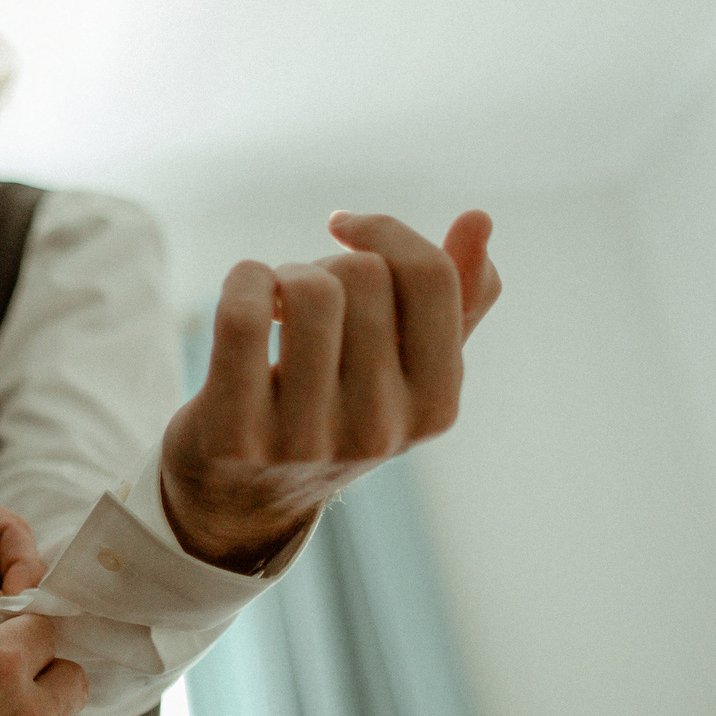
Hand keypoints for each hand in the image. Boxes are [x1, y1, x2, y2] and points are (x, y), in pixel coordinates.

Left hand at [160, 210, 502, 571]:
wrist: (240, 497)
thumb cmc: (333, 410)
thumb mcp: (405, 368)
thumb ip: (455, 300)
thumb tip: (480, 218)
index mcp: (436, 409)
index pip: (431, 278)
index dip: (385, 231)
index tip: (346, 230)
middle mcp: (379, 430)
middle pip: (362, 274)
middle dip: (324, 265)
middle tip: (303, 302)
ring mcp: (306, 439)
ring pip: (307, 290)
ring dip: (281, 276)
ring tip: (274, 308)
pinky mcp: (236, 434)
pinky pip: (243, 315)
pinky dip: (240, 282)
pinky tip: (242, 299)